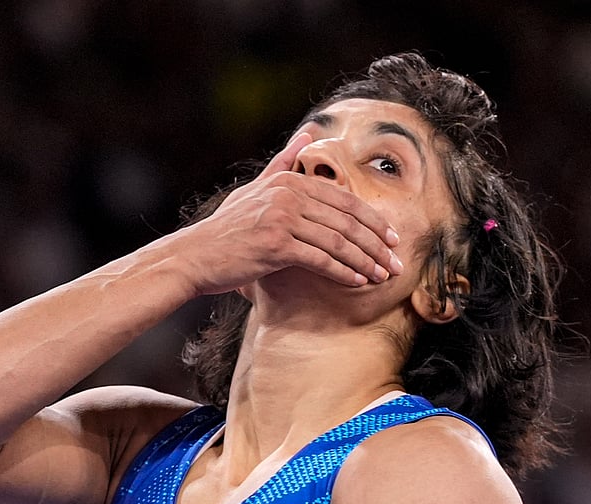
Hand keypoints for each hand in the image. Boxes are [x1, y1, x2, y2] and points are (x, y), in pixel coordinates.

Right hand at [177, 133, 402, 295]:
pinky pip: (322, 259)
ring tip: (384, 276)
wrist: (194, 257)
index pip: (344, 199)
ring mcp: (282, 217)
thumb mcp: (254, 189)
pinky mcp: (276, 244)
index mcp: (288, 180)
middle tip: (397, 262)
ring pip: (339, 240)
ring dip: (366, 261)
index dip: (372, 221)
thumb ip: (282, 163)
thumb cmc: (225, 230)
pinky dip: (345, 271)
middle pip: (347, 220)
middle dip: (377, 243)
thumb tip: (307, 133)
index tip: (391, 239)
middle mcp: (288, 194)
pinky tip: (359, 282)